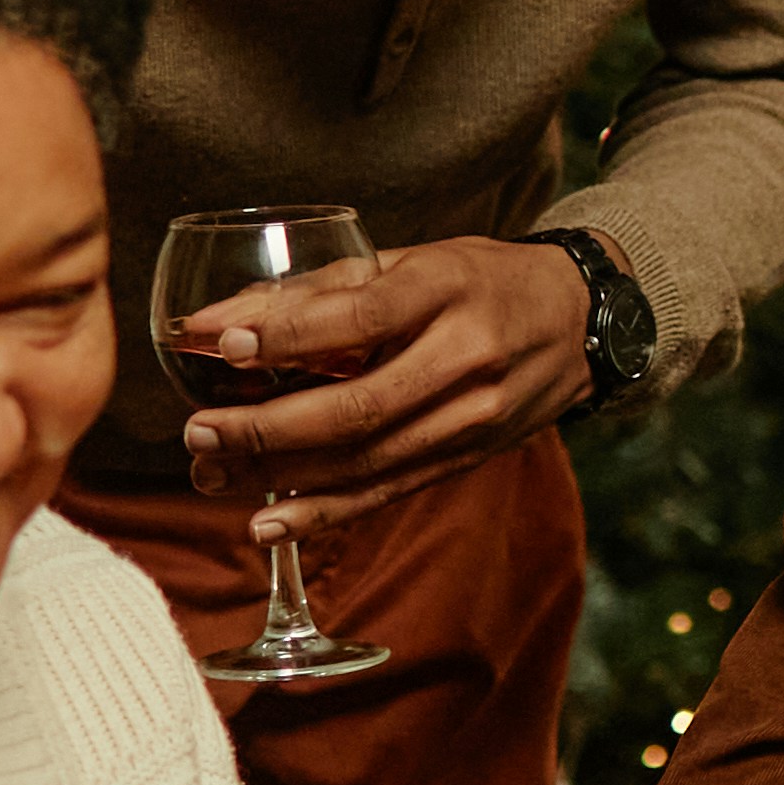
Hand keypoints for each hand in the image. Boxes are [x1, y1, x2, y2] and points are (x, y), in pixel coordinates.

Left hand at [172, 235, 597, 536]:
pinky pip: (388, 491)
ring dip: (281, 474)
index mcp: (450, 289)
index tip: (224, 344)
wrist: (583, 323)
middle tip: (200, 431)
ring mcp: (473, 418)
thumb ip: (320, 290)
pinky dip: (324, 513)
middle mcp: (468, 359)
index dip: (291, 336)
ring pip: (368, 460)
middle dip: (269, 427)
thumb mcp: (412, 259)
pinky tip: (268, 524)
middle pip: (360, 406)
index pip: (364, 318)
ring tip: (212, 472)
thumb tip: (220, 321)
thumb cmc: (481, 280)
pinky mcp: (467, 457)